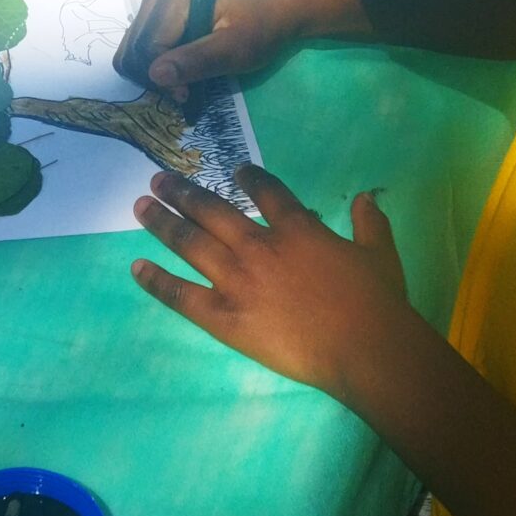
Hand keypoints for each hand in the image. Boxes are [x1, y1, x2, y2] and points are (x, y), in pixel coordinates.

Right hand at [113, 0, 361, 103]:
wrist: (282, 5)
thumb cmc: (262, 24)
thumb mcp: (235, 49)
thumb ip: (196, 61)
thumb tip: (155, 75)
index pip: (147, 47)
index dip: (163, 78)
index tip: (186, 96)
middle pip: (133, 48)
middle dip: (154, 77)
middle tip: (185, 92)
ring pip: (133, 48)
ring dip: (154, 72)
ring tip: (184, 82)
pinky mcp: (161, 9)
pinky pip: (143, 42)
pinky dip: (157, 62)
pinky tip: (181, 68)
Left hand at [131, 164, 417, 397]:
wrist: (362, 347)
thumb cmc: (376, 302)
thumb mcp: (379, 254)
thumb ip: (370, 224)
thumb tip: (366, 198)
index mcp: (297, 229)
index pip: (266, 191)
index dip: (248, 176)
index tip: (234, 168)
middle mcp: (258, 247)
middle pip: (212, 210)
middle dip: (183, 192)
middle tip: (159, 179)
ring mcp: (236, 281)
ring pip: (190, 242)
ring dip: (163, 221)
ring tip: (141, 206)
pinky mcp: (224, 317)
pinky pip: (182, 295)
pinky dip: (157, 280)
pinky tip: (136, 267)